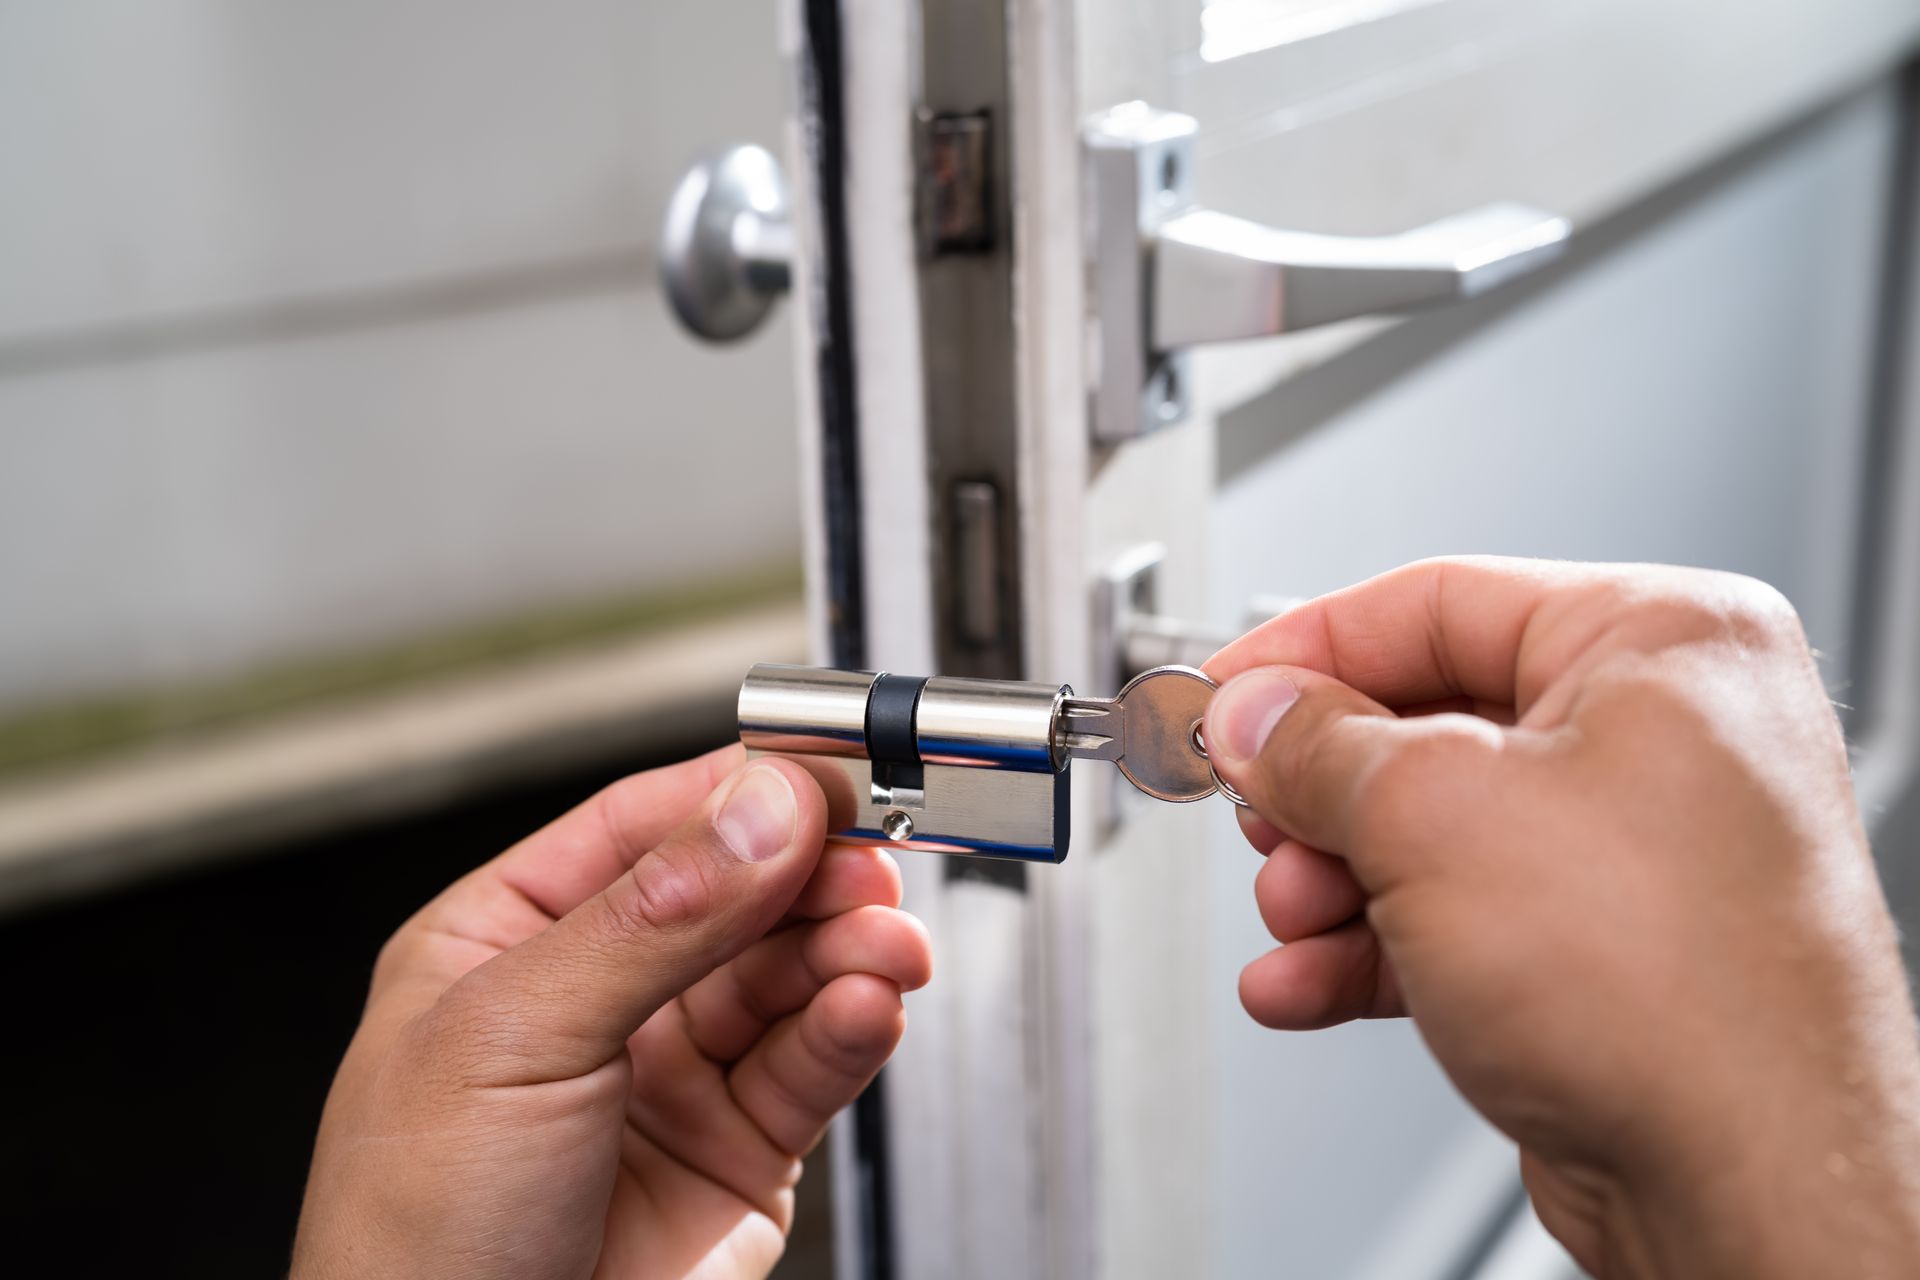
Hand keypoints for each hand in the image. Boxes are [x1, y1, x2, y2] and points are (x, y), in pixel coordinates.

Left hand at [291, 747, 931, 1279]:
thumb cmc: (412, 1246)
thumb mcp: (515, 1040)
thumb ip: (652, 918)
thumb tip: (760, 809)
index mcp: (506, 942)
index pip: (644, 827)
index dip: (737, 794)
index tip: (821, 773)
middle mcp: (595, 1000)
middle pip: (735, 894)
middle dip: (809, 873)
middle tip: (871, 859)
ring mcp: (669, 1077)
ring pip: (787, 976)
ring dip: (847, 947)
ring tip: (884, 943)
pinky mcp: (737, 1154)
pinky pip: (812, 1065)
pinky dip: (852, 1028)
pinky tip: (868, 1006)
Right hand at [1202, 557, 1919, 1278]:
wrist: (1749, 1185)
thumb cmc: (1675, 994)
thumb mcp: (1433, 818)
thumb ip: (1315, 746)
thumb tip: (1252, 716)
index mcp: (1663, 642)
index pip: (1438, 601)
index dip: (1305, 648)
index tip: (1227, 689)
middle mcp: (1666, 733)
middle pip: (1425, 722)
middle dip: (1319, 791)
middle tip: (1255, 814)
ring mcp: (1640, 847)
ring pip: (1432, 830)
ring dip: (1333, 882)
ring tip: (1291, 918)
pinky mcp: (1609, 948)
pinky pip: (1459, 916)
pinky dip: (1371, 948)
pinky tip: (1307, 980)